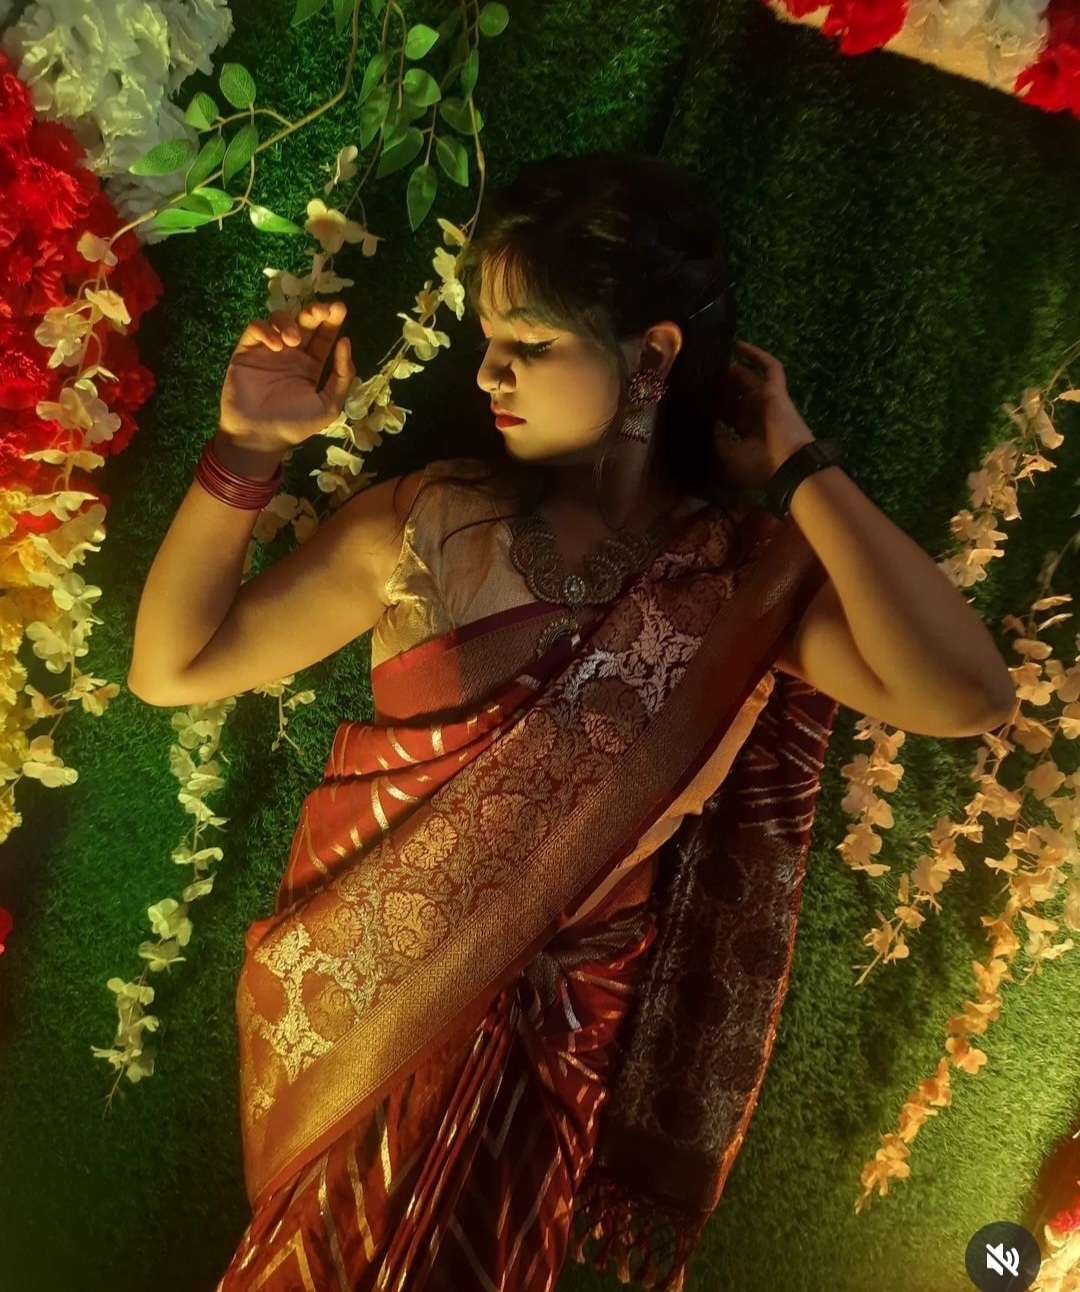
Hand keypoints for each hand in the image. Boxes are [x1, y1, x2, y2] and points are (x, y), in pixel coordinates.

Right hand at [219, 299, 356, 448]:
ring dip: (289, 322)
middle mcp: (291, 354)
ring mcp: (268, 350)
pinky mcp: (247, 351)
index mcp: (312, 364)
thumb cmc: (296, 424)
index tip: (339, 308)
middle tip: (322, 310)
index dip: (332, 321)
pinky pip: (255, 329)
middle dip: (314, 311)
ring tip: (293, 340)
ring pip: (278, 319)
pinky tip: (276, 345)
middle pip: (304, 322)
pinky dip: (266, 330)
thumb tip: (345, 342)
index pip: (324, 336)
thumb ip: (341, 376)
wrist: (260, 437)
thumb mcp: (329, 405)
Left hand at [713, 340, 815, 493]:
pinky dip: (756, 355)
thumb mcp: (728, 457)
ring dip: (731, 369)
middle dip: (718, 384)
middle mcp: (755, 414)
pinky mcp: (775, 390)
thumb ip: (717, 439)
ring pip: (747, 378)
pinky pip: (769, 367)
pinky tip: (737, 344)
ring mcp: (766, 400)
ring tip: (711, 358)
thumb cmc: (758, 467)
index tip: (693, 395)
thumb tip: (710, 425)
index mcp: (746, 432)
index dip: (712, 403)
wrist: (788, 466)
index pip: (727, 413)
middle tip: (699, 373)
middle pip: (734, 393)